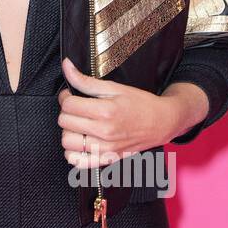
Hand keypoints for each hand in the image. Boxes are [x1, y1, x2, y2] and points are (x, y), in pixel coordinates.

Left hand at [57, 56, 210, 166]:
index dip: (66, 97)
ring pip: (67, 142)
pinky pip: (77, 162)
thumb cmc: (140, 103)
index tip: (72, 95)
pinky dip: (73, 153)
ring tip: (79, 124)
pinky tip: (81, 142)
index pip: (68, 105)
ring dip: (69, 131)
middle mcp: (104, 132)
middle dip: (67, 112)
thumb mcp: (114, 87)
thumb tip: (66, 66)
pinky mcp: (107, 159)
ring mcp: (105, 149)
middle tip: (77, 108)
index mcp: (105, 111)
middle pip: (65, 122)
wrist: (162, 122)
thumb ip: (86, 80)